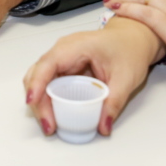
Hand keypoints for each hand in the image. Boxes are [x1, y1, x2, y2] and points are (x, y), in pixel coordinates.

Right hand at [23, 17, 164, 137]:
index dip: (37, 82)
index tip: (32, 101)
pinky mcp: (63, 68)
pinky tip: (54, 115)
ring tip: (50, 124)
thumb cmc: (128, 49)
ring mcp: (61, 59)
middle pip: (37, 74)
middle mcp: (62, 50)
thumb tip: (103, 126)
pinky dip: (47, 99)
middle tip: (49, 125)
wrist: (132, 39)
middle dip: (38, 101)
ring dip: (40, 103)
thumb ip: (114, 102)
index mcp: (76, 46)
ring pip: (39, 80)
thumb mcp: (126, 77)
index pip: (48, 63)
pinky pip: (48, 83)